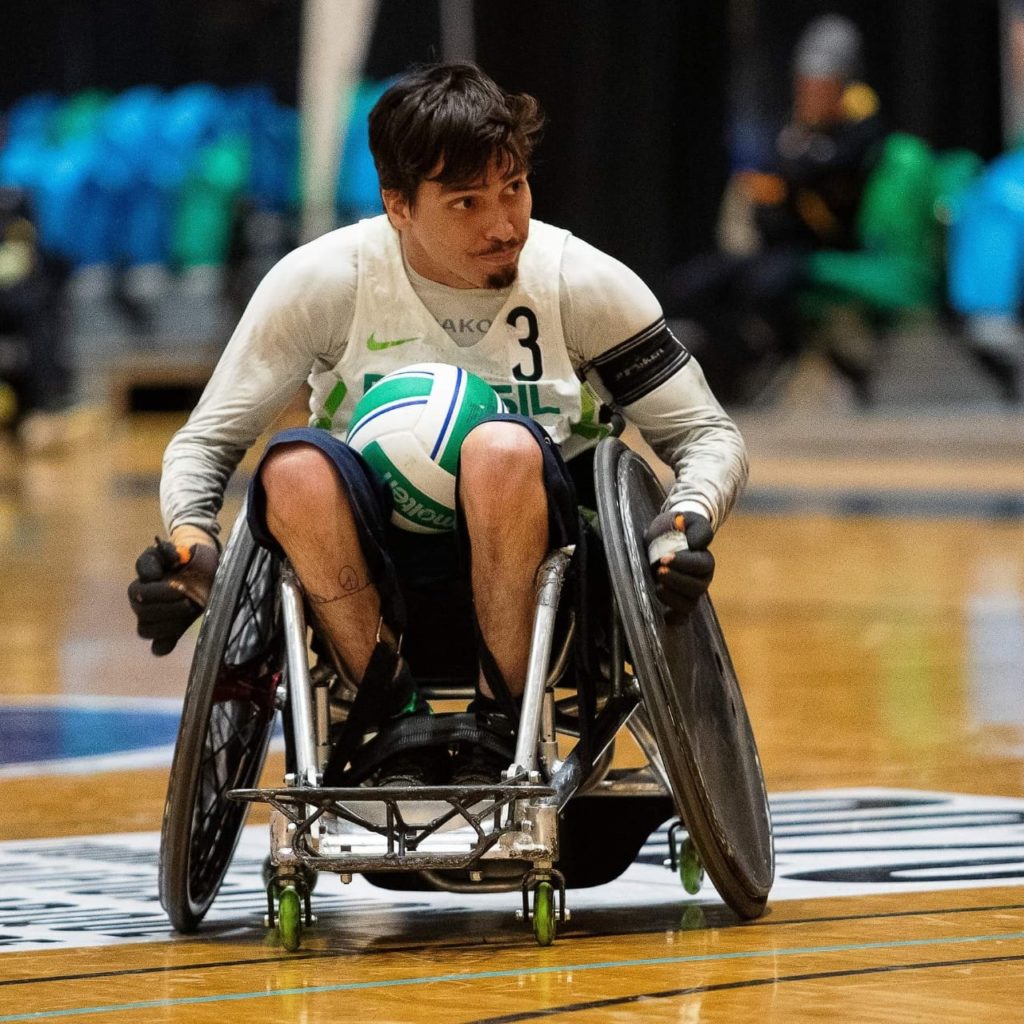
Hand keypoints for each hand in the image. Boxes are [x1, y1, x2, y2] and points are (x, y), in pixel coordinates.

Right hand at [128, 537, 218, 654]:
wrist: (200, 572)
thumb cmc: (188, 560)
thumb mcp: (181, 550)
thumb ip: (172, 550)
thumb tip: (172, 556)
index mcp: (145, 574)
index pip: (142, 583)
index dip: (159, 588)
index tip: (179, 584)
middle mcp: (140, 597)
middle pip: (142, 608)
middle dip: (168, 605)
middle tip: (189, 599)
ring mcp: (148, 617)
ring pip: (145, 629)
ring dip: (168, 623)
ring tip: (189, 610)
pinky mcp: (162, 631)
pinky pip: (157, 646)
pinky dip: (165, 644)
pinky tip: (176, 636)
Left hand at [643, 511, 714, 622]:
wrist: (667, 534)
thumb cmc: (677, 526)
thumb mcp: (685, 519)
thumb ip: (694, 526)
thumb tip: (696, 543)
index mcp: (704, 559)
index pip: (700, 565)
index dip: (683, 563)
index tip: (664, 557)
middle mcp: (701, 579)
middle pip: (696, 588)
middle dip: (676, 580)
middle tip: (658, 570)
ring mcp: (690, 593)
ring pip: (689, 604)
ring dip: (672, 598)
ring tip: (657, 587)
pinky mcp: (678, 602)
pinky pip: (681, 617)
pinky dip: (674, 618)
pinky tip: (663, 614)